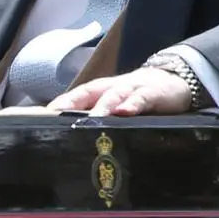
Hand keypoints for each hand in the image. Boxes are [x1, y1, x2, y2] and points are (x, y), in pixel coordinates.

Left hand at [44, 68, 192, 116]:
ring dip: (103, 105)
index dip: (62, 103)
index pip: (77, 95)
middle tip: (59, 114)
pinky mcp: (152, 94)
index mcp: (101, 91)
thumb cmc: (137, 98)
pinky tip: (126, 112)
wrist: (173, 80)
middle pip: (90, 92)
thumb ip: (100, 117)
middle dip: (74, 102)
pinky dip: (133, 104)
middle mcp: (113, 88)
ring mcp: (132, 89)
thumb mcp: (118, 106)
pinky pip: (141, 98)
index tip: (45, 115)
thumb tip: (76, 137)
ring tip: (93, 116)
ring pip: (114, 95)